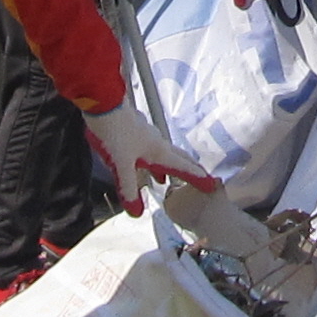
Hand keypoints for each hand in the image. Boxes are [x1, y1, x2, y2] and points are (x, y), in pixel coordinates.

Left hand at [86, 103, 216, 215]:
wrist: (103, 104)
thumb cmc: (115, 133)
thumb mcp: (121, 166)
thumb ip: (129, 189)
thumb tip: (136, 212)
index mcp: (159, 152)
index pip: (184, 168)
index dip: (198, 178)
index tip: (212, 185)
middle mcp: (158, 144)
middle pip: (180, 158)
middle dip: (191, 169)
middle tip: (201, 179)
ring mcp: (148, 136)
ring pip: (165, 154)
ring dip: (171, 165)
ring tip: (166, 179)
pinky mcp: (136, 132)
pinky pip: (151, 150)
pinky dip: (153, 161)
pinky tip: (142, 164)